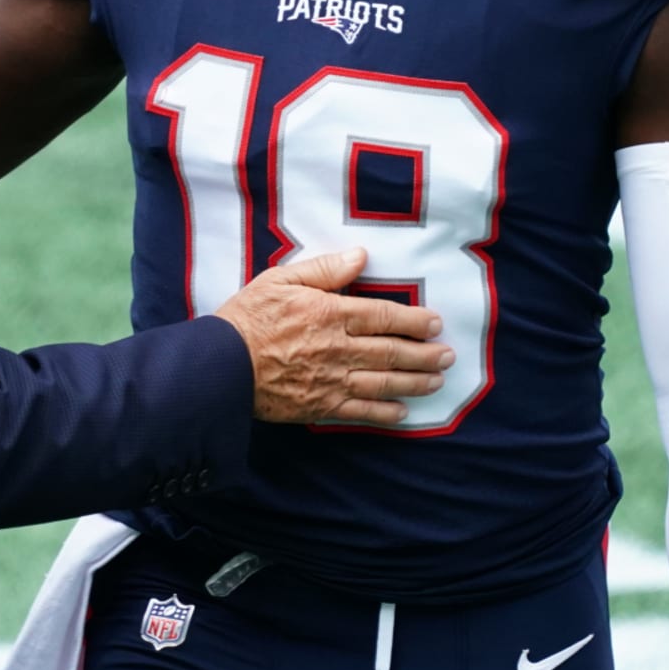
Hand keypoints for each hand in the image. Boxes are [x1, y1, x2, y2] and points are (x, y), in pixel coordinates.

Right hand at [212, 248, 453, 425]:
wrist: (220, 366)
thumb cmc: (247, 318)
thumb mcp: (280, 280)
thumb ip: (324, 269)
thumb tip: (360, 256)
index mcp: (330, 313)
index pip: (384, 316)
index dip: (414, 320)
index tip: (435, 323)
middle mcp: (338, 348)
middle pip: (392, 352)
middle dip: (425, 354)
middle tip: (448, 355)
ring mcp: (331, 381)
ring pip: (384, 382)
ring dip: (415, 382)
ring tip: (437, 381)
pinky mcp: (319, 407)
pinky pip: (361, 413)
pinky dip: (385, 413)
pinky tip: (403, 412)